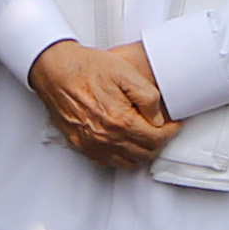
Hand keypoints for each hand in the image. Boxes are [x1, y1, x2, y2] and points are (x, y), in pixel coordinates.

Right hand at [27, 39, 178, 169]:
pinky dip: (123, 156)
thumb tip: (157, 117)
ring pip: (129, 161)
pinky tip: (125, 142)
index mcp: (120, 119)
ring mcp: (93, 144)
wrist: (55, 70)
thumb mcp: (125, 72)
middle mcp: (106, 136)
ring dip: (142, 151)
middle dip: (159, 142)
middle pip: (144, 153)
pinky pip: (109, 161)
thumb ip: (147, 97)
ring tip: (146, 136)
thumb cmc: (85, 68)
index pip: (156, 139)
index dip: (170, 132)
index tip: (173, 125)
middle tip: (162, 130)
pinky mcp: (81, 145)